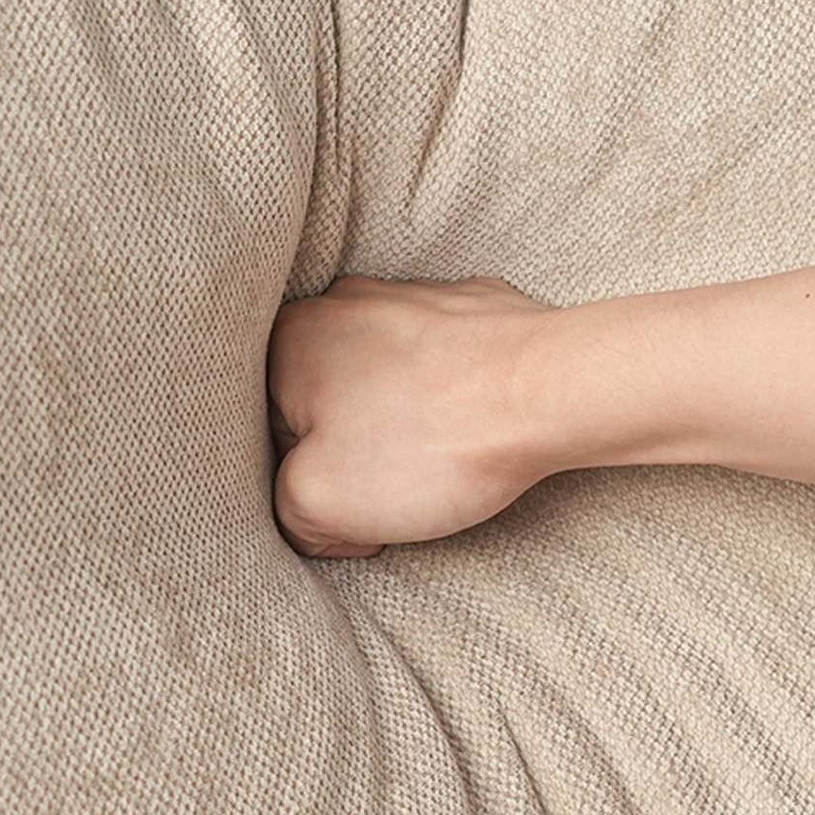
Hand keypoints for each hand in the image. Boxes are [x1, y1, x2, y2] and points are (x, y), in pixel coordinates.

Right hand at [267, 274, 553, 557]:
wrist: (549, 392)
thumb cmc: (430, 443)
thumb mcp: (318, 503)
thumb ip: (284, 511)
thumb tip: (311, 519)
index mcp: (288, 338)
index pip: (265, 429)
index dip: (300, 483)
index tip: (344, 510)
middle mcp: (342, 301)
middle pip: (324, 400)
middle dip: (350, 449)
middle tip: (391, 490)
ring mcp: (412, 296)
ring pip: (384, 380)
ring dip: (402, 424)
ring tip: (440, 462)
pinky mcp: (472, 306)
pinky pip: (442, 364)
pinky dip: (450, 399)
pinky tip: (474, 430)